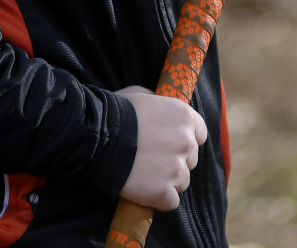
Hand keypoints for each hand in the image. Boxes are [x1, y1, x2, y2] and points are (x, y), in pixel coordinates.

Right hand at [116, 86, 206, 210]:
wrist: (97, 137)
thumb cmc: (117, 112)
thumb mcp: (142, 95)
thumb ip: (161, 104)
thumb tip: (165, 112)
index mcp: (184, 116)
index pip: (200, 134)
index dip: (184, 138)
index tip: (170, 142)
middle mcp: (186, 142)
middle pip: (190, 159)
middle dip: (174, 159)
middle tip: (151, 157)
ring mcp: (177, 169)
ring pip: (182, 181)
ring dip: (167, 179)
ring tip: (144, 172)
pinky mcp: (164, 192)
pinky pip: (170, 201)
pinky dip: (159, 197)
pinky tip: (143, 187)